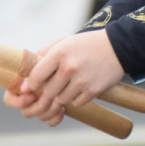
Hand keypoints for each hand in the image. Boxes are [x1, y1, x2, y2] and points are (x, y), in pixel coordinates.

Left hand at [2, 32, 124, 126]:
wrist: (119, 46)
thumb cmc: (87, 44)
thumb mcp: (65, 42)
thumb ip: (44, 54)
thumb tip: (25, 76)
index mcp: (59, 53)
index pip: (36, 77)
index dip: (32, 84)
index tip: (34, 85)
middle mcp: (69, 67)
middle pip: (48, 92)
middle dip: (49, 91)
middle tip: (55, 85)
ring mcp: (82, 80)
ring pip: (61, 100)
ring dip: (63, 95)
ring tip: (71, 84)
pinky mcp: (93, 91)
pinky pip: (76, 103)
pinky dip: (77, 98)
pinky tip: (82, 87)